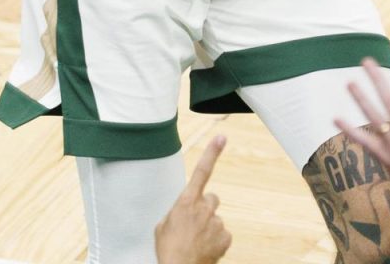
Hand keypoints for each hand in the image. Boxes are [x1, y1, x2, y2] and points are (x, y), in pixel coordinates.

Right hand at [155, 135, 232, 263]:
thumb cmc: (167, 251)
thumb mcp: (163, 226)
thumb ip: (177, 212)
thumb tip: (183, 212)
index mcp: (186, 202)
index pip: (201, 171)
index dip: (212, 153)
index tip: (221, 137)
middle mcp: (204, 209)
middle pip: (211, 199)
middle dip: (205, 207)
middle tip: (195, 223)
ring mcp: (216, 222)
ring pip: (215, 220)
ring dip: (208, 227)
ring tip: (195, 242)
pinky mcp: (226, 236)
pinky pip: (222, 234)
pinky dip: (215, 241)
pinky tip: (204, 249)